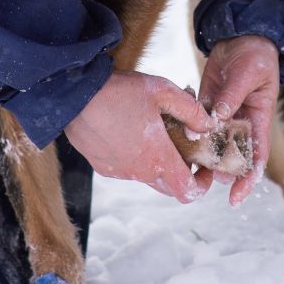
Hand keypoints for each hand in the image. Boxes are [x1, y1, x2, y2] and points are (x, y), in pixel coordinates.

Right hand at [64, 71, 214, 201]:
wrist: (74, 96)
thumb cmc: (120, 91)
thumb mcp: (163, 91)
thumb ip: (191, 111)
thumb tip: (208, 126)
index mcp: (158, 158)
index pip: (188, 191)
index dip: (202, 184)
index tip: (204, 168)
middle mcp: (139, 172)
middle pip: (169, 187)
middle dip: (181, 172)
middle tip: (183, 147)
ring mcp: (119, 172)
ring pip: (147, 176)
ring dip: (156, 162)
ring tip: (153, 131)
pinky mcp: (102, 167)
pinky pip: (126, 168)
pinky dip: (134, 157)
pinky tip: (129, 131)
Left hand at [198, 35, 279, 205]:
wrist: (241, 35)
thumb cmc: (255, 55)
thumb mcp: (248, 74)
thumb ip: (232, 96)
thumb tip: (217, 118)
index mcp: (258, 119)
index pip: (256, 156)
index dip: (247, 178)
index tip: (237, 197)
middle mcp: (240, 122)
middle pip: (231, 155)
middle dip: (219, 170)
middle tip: (203, 181)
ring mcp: (223, 114)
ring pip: (211, 142)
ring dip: (200, 154)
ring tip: (185, 165)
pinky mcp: (207, 104)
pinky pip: (197, 122)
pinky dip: (188, 130)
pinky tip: (175, 138)